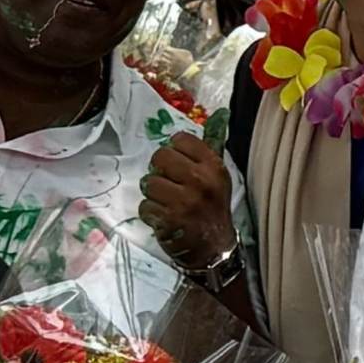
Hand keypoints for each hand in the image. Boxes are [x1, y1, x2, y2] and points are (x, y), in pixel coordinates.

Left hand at [140, 133, 237, 270]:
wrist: (215, 248)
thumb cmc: (213, 209)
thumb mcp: (218, 177)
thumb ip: (209, 149)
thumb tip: (219, 114)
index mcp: (214, 166)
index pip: (180, 140)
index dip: (174, 150)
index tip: (178, 164)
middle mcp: (201, 181)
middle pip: (160, 156)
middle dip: (160, 171)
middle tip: (169, 184)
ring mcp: (184, 201)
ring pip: (149, 182)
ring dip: (153, 194)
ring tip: (167, 203)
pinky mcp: (169, 219)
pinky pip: (145, 205)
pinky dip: (150, 212)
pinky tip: (164, 217)